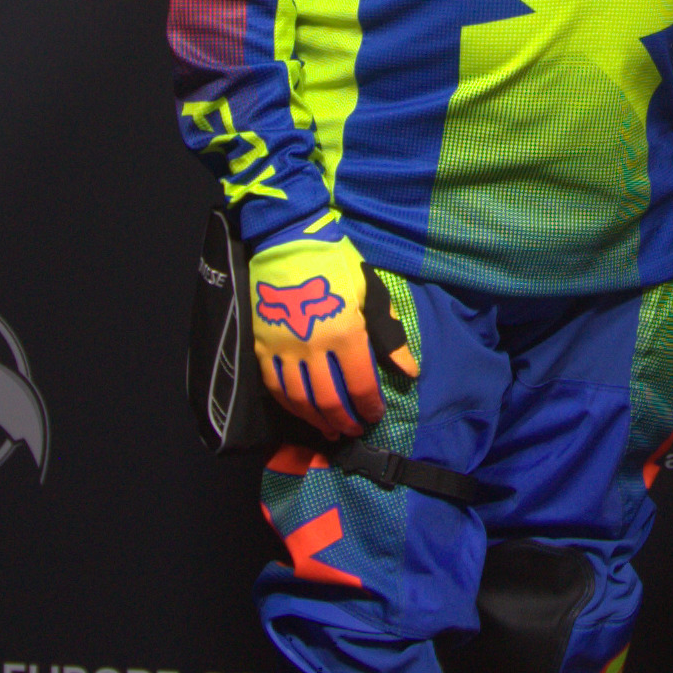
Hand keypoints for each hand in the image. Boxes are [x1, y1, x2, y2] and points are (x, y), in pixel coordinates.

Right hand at [246, 226, 412, 437]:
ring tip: (330, 430)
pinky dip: (290, 405)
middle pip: (330, 400)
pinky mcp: (262, 346)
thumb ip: (389, 336)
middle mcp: (313, 346)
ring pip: (301, 400)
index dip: (370, 406)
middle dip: (345, 420)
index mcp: (346, 333)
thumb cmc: (337, 266)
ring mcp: (284, 349)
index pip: (361, 384)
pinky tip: (302, 412)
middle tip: (354, 429)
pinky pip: (274, 386)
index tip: (375, 414)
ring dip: (317, 420)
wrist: (289, 242)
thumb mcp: (371, 295)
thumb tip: (410, 371)